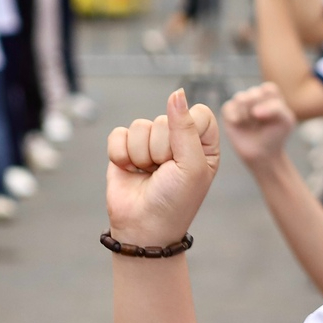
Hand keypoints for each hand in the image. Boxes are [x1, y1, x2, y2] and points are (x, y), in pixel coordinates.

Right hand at [106, 89, 221, 245]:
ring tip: (148, 174)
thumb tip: (177, 93)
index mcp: (203, 142)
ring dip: (140, 155)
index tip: (185, 157)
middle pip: (164, 119)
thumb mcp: (191, 166)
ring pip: (139, 126)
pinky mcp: (125, 148)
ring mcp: (150, 143)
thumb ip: (185, 128)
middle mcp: (178, 139)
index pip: (198, 113)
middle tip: (163, 173)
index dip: (187, 132)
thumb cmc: (175, 201)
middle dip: (160, 150)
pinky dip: (120, 155)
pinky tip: (129, 170)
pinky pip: (118, 134)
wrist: (143, 229)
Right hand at [219, 82, 296, 171]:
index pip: (267, 89)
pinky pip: (228, 107)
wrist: (262, 153)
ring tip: (251, 125)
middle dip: (258, 111)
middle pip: (253, 94)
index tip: (273, 117)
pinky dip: (235, 118)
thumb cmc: (275, 135)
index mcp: (269, 94)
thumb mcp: (285, 121)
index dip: (270, 105)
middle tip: (261, 123)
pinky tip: (240, 125)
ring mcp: (240, 102)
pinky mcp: (228, 111)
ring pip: (240, 98)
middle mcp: (254, 95)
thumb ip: (276, 108)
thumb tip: (254, 111)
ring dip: (247, 115)